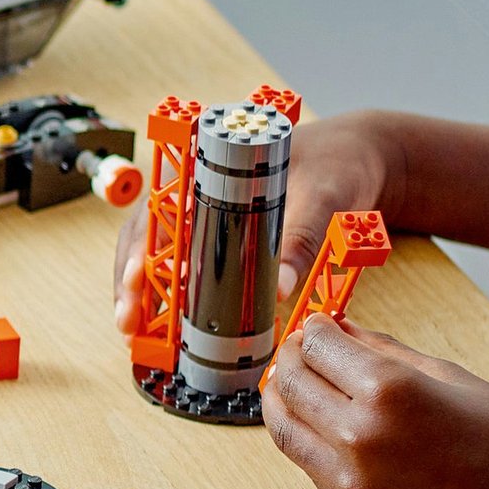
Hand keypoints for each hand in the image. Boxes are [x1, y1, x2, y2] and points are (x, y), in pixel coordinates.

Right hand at [114, 109, 403, 337]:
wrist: (361, 157)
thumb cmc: (338, 163)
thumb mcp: (323, 198)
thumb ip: (300, 240)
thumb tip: (278, 290)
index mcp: (210, 165)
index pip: (158, 210)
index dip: (141, 246)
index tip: (136, 279)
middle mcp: (196, 188)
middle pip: (146, 237)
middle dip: (132, 281)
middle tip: (128, 322)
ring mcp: (204, 212)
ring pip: (158, 254)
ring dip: (145, 293)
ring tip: (136, 331)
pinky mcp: (219, 233)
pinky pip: (184, 263)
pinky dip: (170, 293)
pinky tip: (164, 322)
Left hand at [263, 316, 488, 488]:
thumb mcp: (456, 379)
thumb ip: (386, 351)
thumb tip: (342, 328)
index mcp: (389, 392)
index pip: (317, 347)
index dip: (313, 330)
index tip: (317, 326)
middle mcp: (359, 436)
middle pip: (291, 383)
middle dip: (292, 359)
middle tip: (303, 350)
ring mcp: (349, 482)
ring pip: (284, 428)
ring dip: (283, 400)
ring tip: (298, 385)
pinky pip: (309, 467)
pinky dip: (307, 439)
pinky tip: (324, 426)